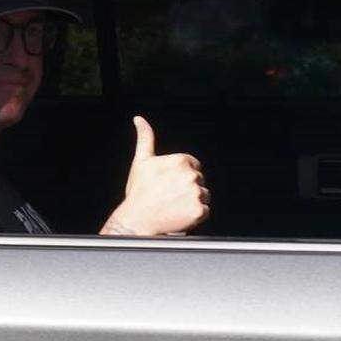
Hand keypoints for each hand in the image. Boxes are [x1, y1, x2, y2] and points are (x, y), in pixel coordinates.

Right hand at [100, 116, 209, 235]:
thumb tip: (139, 119)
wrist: (136, 221)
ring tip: (174, 206)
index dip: (181, 177)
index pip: (193, 167)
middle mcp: (190, 175)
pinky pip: (204, 211)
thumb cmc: (138, 193)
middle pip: (199, 181)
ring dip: (192, 202)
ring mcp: (195, 193)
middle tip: (170, 197)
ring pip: (204, 196)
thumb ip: (145, 137)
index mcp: (180, 160)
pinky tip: (179, 215)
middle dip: (187, 189)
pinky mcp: (199, 210)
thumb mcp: (141, 161)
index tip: (170, 185)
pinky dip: (195, 216)